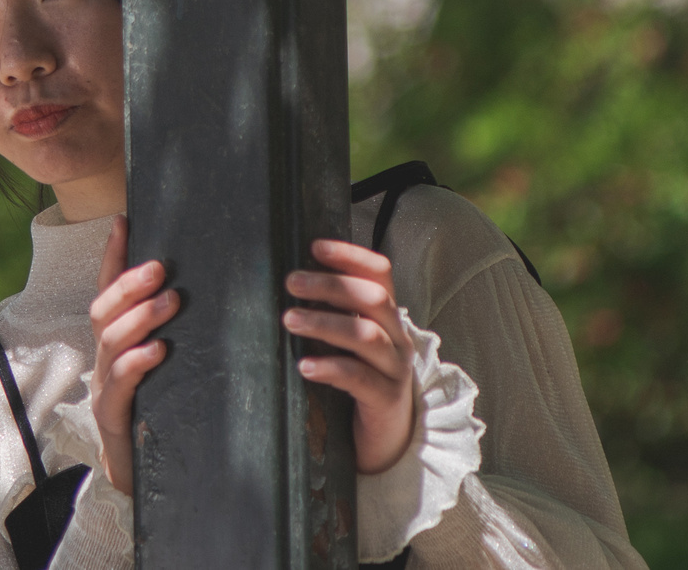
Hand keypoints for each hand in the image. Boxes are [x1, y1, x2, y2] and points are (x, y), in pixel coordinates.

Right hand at [85, 215, 177, 493]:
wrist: (137, 469)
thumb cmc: (157, 409)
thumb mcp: (161, 364)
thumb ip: (169, 331)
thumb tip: (197, 290)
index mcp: (113, 340)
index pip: (107, 288)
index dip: (113, 255)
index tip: (124, 219)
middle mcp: (103, 356)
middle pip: (103, 309)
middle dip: (129, 283)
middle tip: (160, 267)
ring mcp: (103, 384)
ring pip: (111, 340)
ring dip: (140, 316)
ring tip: (170, 301)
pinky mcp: (112, 413)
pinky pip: (119, 382)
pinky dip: (137, 362)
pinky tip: (158, 350)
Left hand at [284, 238, 417, 473]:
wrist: (389, 440)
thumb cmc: (361, 382)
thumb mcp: (350, 342)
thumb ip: (333, 314)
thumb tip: (291, 285)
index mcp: (387, 317)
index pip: (380, 273)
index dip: (350, 255)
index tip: (315, 247)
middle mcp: (397, 337)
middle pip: (372, 298)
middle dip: (330, 285)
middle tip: (291, 282)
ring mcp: (395, 369)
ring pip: (366, 335)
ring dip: (325, 323)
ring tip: (290, 320)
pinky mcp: (386, 400)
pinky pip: (360, 379)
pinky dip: (331, 368)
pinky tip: (306, 366)